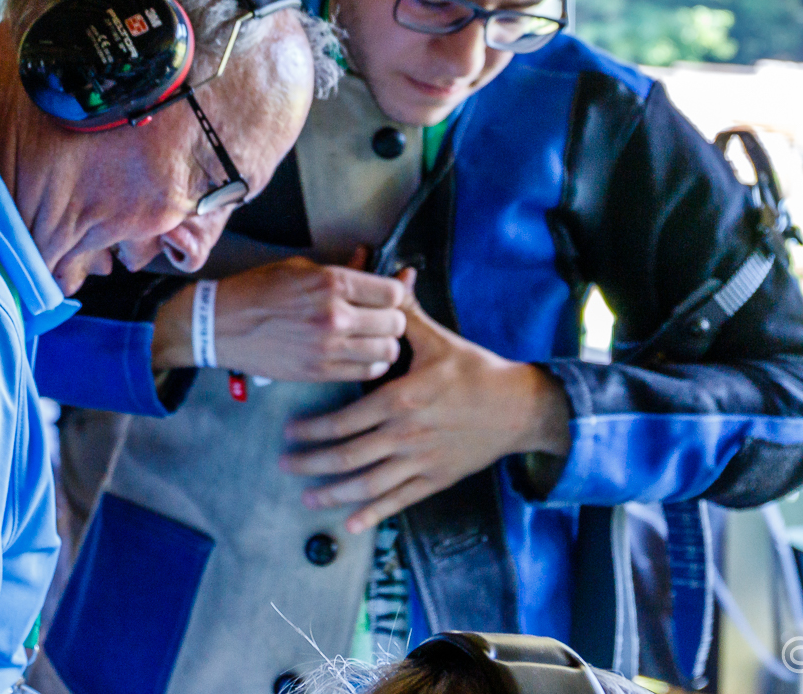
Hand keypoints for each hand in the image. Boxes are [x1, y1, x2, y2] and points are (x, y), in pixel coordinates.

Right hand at [153, 255, 410, 381]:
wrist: (219, 325)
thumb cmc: (256, 290)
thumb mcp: (299, 267)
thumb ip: (341, 267)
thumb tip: (369, 256)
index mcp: (331, 282)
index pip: (392, 293)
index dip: (393, 294)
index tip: (385, 297)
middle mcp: (335, 315)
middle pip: (395, 323)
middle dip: (393, 319)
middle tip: (380, 318)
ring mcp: (328, 347)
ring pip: (388, 351)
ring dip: (385, 344)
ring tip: (373, 339)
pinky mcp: (319, 371)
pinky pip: (367, 372)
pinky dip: (372, 365)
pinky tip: (362, 356)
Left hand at [280, 289, 571, 533]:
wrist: (518, 408)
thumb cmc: (475, 371)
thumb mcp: (437, 340)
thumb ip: (405, 316)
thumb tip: (390, 280)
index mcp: (401, 399)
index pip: (345, 420)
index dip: (313, 429)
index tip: (289, 431)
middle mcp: (406, 434)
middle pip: (348, 456)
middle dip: (311, 463)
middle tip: (284, 464)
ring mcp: (421, 461)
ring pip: (368, 485)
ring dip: (333, 494)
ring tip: (307, 498)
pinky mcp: (436, 479)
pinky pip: (399, 501)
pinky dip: (373, 514)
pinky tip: (350, 523)